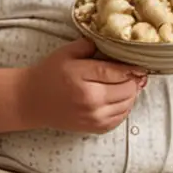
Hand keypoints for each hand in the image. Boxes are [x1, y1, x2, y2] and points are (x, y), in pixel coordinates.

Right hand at [22, 38, 146, 133]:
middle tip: (133, 73)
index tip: (140, 64)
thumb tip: (114, 44)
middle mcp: (90, 100)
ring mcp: (93, 117)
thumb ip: (90, 45)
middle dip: (133, 80)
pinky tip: (119, 99)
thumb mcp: (66, 52)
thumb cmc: (49, 74)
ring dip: (131, 94)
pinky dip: (124, 108)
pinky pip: (120, 118)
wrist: (32, 101)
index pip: (118, 72)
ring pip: (127, 104)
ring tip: (126, 85)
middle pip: (127, 89)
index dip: (133, 68)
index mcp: (82, 78)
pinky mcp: (94, 128)